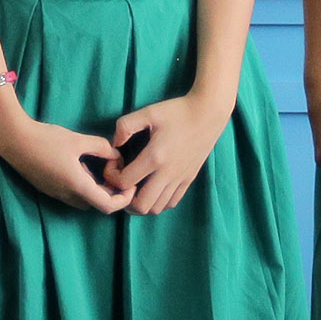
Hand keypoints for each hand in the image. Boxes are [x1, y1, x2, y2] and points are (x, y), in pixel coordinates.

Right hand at [0, 100, 128, 213]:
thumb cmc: (46, 140)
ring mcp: (56, 194)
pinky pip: (71, 194)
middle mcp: (67, 195)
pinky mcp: (48, 188)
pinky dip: (82, 186)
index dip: (123, 200)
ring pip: (83, 200)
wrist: (14, 140)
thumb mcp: (77, 140)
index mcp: (78, 186)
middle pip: (96, 204)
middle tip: (118, 176)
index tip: (130, 186)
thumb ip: (101, 148)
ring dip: (95, 190)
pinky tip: (80, 166)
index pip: (108, 206)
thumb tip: (117, 155)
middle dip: (110, 194)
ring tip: (100, 169)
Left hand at [105, 92, 227, 214]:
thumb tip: (114, 144)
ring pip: (156, 208)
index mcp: (155, 157)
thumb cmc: (177, 111)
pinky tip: (152, 187)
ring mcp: (180, 179)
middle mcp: (168, 173)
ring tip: (135, 187)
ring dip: (141, 203)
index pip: (125, 183)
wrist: (208, 113)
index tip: (113, 166)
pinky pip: (172, 202)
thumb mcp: (148, 112)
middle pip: (141, 206)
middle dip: (125, 199)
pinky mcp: (189, 179)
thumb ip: (125, 126)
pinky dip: (158, 202)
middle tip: (122, 184)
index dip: (112, 178)